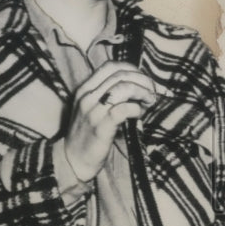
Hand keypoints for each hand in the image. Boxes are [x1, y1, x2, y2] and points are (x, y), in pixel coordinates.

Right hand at [64, 62, 156, 180]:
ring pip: (124, 88)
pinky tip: (139, 114)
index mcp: (85, 89)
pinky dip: (137, 109)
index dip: (131, 69)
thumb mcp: (92, 108)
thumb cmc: (88, 134)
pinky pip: (124, 109)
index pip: (110, 66)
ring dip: (143, 92)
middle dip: (142, 80)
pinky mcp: (101, 126)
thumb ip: (107, 95)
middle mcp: (87, 96)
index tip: (143, 80)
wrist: (72, 160)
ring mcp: (93, 111)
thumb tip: (137, 85)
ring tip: (149, 101)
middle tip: (152, 92)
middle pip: (121, 75)